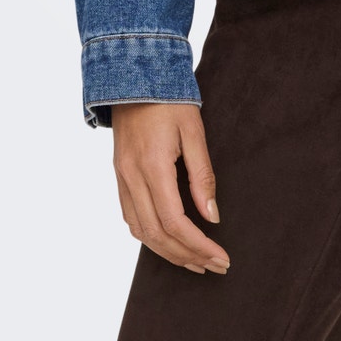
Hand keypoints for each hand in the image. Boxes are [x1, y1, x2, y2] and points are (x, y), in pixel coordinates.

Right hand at [111, 102, 229, 273]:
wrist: (134, 75)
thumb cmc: (169, 99)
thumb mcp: (194, 131)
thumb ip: (203, 175)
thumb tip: (212, 215)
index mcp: (152, 166)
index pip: (174, 222)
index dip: (198, 245)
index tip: (220, 257)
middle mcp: (131, 178)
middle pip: (156, 234)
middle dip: (187, 256)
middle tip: (215, 266)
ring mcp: (121, 178)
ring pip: (140, 231)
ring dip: (168, 252)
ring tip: (196, 262)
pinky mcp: (119, 176)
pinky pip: (131, 217)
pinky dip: (150, 236)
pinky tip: (168, 241)